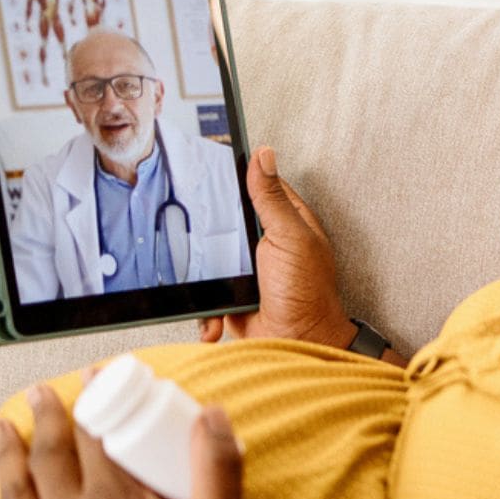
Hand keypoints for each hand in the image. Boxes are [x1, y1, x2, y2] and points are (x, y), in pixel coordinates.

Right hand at [200, 146, 353, 347]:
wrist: (299, 344)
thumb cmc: (307, 293)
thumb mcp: (290, 237)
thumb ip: (272, 199)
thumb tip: (263, 155)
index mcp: (285, 221)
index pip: (257, 186)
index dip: (235, 176)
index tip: (205, 164)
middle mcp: (265, 243)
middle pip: (226, 221)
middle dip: (207, 228)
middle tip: (192, 229)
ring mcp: (246, 270)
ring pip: (210, 258)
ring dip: (203, 273)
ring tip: (207, 283)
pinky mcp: (231, 296)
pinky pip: (207, 295)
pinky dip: (206, 309)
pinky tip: (214, 316)